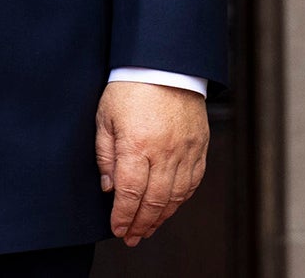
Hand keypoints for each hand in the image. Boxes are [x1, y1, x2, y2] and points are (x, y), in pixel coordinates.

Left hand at [95, 80, 207, 246]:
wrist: (164, 66)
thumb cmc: (129, 88)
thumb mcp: (104, 117)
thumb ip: (105, 154)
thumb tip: (109, 187)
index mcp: (136, 145)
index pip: (129, 192)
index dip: (123, 215)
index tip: (117, 229)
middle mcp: (164, 153)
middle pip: (154, 200)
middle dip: (141, 223)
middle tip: (131, 237)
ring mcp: (185, 152)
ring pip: (175, 196)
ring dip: (161, 217)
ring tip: (147, 229)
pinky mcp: (200, 149)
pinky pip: (192, 183)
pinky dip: (180, 200)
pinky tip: (169, 208)